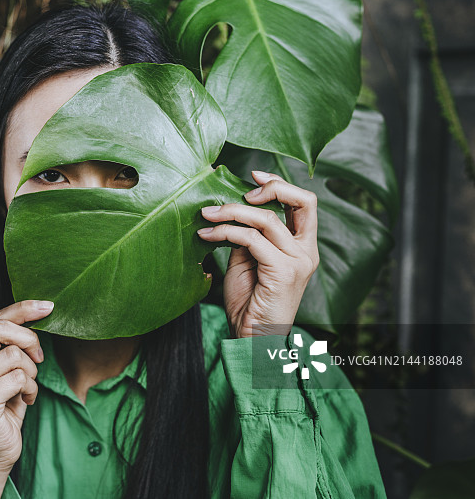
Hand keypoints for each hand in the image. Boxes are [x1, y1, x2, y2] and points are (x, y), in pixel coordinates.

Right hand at [0, 300, 51, 497]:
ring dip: (31, 373)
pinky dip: (30, 390)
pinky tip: (23, 401)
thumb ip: (8, 341)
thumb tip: (38, 308)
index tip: (47, 306)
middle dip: (29, 341)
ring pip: (14, 356)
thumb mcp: (3, 367)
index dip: (22, 309)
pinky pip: (19, 379)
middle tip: (38, 359)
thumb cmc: (3, 404)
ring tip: (25, 389)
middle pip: (0, 330)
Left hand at [197, 170, 318, 337]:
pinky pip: (250, 239)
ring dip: (230, 211)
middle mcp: (306, 251)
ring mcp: (298, 261)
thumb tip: (231, 212)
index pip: (303, 203)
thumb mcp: (247, 261)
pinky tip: (207, 234)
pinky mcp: (283, 271)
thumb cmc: (249, 302)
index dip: (279, 183)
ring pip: (265, 219)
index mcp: (301, 247)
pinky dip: (225, 232)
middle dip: (272, 186)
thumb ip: (247, 237)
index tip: (253, 174)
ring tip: (206, 214)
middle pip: (304, 200)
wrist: (251, 338)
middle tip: (241, 191)